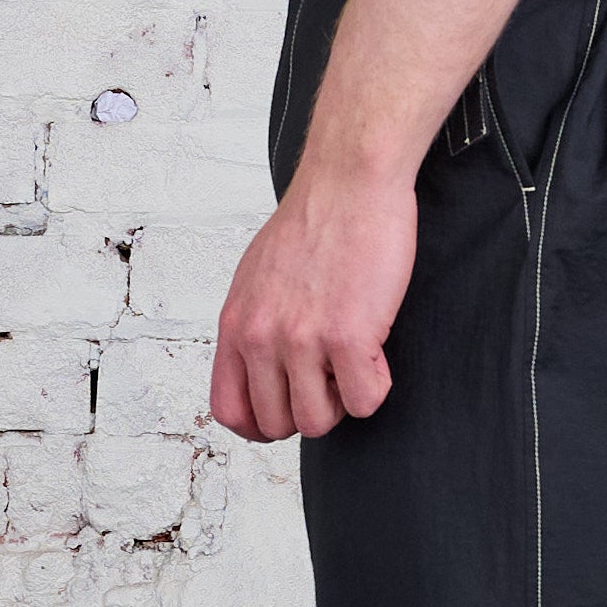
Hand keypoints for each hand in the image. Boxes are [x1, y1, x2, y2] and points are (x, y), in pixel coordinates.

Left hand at [210, 164, 416, 441]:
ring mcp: (302, 340)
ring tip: (354, 362)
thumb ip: (255, 326)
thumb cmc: (314, 222)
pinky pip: (365, 401)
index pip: (230, 410)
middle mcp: (262, 337)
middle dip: (310, 410)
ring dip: (342, 402)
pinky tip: (377, 349)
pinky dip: (377, 385)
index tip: (288, 410)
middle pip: (277, 424)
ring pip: (318, 422)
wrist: (349, 182)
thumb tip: (263, 369)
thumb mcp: (257, 278)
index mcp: (236, 324)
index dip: (261, 424)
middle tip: (331, 377)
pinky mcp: (348, 337)